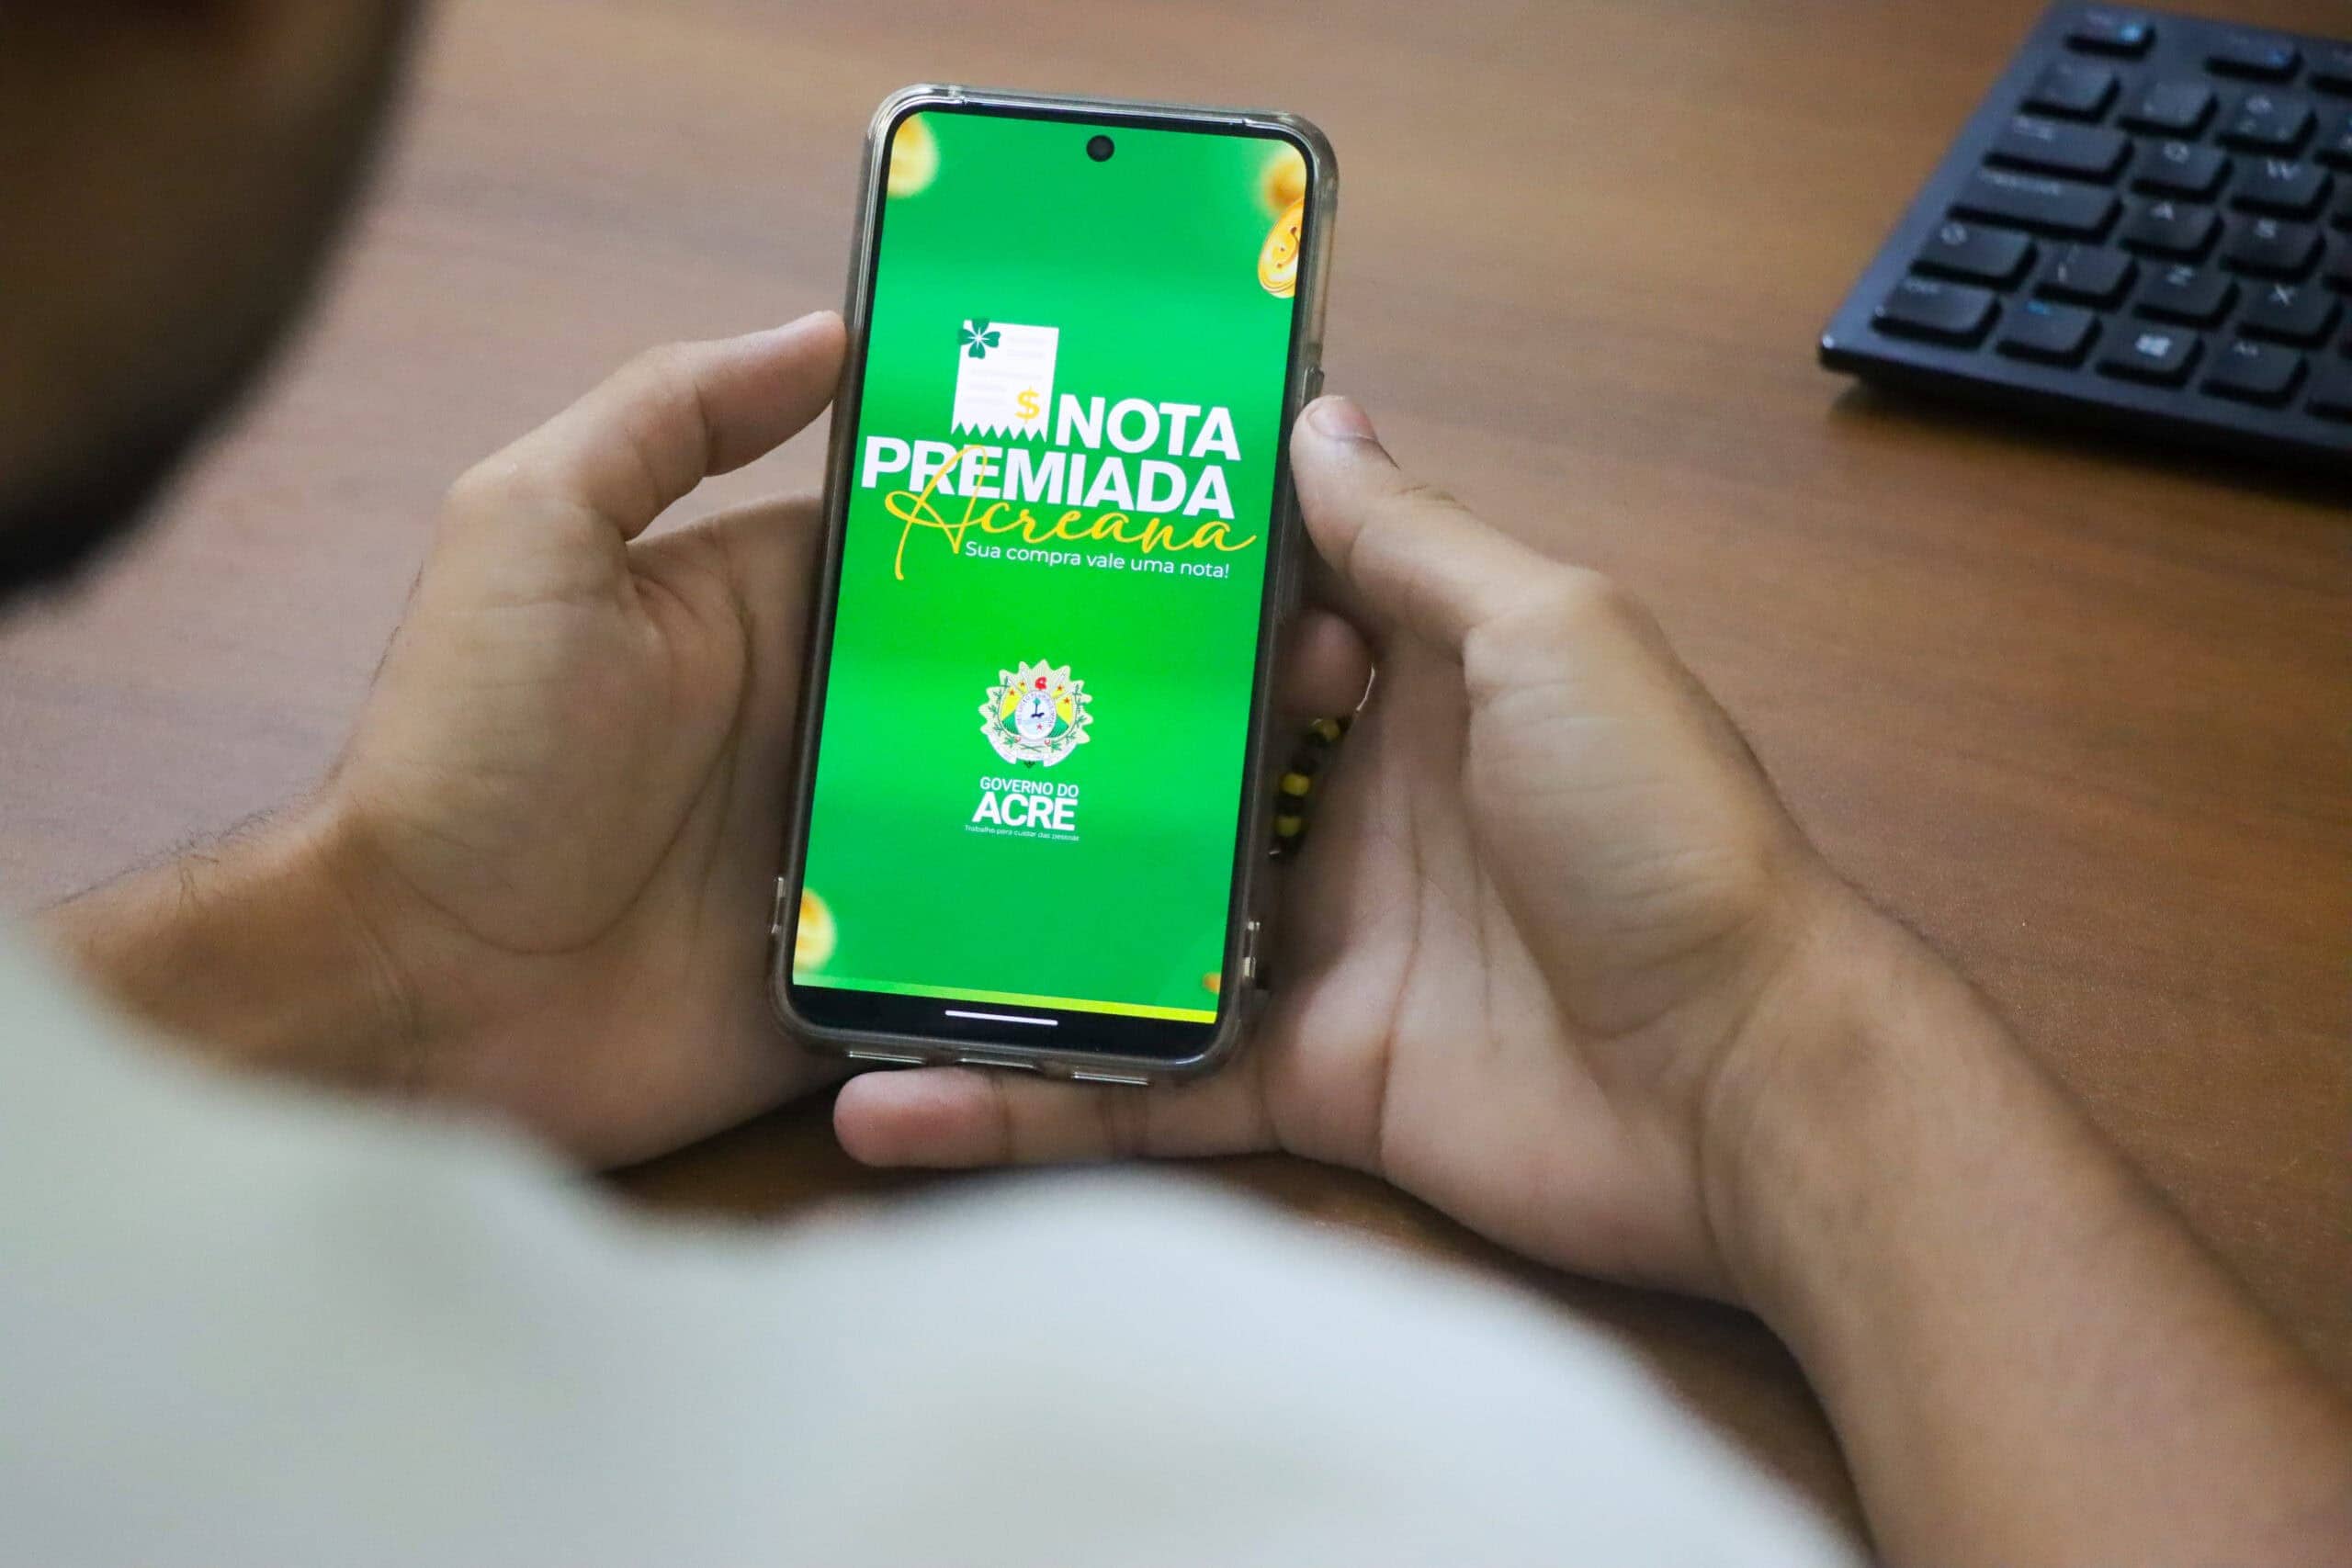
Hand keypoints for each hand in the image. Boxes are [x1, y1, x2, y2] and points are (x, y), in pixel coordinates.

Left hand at [55, 317, 1372, 1165]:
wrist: (422, 999)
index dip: (1069, 515)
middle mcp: (847, 726)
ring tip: (1288, 776)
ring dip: (1147, 798)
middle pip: (1027, 678)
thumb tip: (829, 329)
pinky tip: (1201, 919)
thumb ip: (664, 417)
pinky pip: (1003, 950)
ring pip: (1042, 809)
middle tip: (1303, 650)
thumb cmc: (468, 756)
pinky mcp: (883, 978)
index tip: (1202, 494)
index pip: (959, 543)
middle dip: (1152, 664)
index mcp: (787, 608)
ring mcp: (873, 858)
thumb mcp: (532, 534)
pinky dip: (1086, 934)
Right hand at [836, 393, 1853, 1297]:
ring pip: (1120, 930)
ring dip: (993, 931)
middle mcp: (1353, 809)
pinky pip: (1139, 1089)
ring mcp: (1318, 947)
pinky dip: (1026, 1103)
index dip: (1151, 577)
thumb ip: (1418, 542)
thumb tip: (1317, 419)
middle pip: (1162, 768)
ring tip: (838, 923)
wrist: (1742, 1089)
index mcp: (1415, 687)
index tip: (1017, 534)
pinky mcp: (1301, 1078)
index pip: (1255, 615)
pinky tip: (899, 1100)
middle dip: (1033, 745)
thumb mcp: (1549, 637)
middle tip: (868, 722)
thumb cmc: (1667, 838)